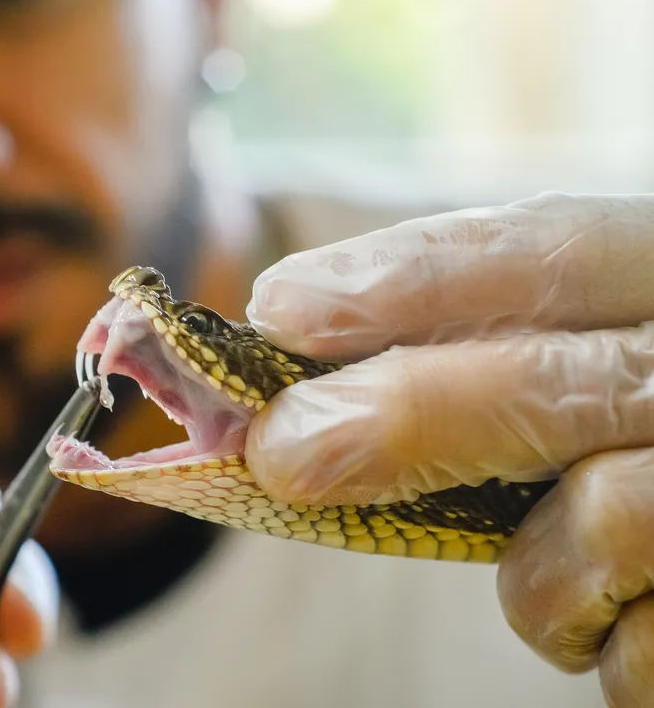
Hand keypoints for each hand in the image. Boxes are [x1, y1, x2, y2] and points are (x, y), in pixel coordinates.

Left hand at [242, 192, 653, 704]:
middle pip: (562, 382)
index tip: (281, 308)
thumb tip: (291, 387)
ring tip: (554, 572)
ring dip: (537, 573)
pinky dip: (595, 643)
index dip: (412, 279)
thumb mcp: (585, 370)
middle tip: (282, 450)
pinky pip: (635, 646)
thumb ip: (474, 357)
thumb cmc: (630, 444)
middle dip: (407, 412)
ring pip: (603, 519)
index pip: (555, 252)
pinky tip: (624, 619)